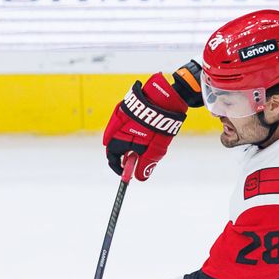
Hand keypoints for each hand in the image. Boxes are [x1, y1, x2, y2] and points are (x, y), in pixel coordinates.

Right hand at [103, 61, 202, 180]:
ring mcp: (121, 116)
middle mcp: (116, 127)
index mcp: (120, 138)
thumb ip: (145, 164)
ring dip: (127, 144)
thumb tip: (139, 178)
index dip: (117, 167)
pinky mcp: (127, 108)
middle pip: (115, 146)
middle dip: (123, 156)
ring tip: (139, 148)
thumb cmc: (160, 126)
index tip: (125, 173)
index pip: (112, 156)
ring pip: (119, 135)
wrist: (166, 100)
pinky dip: (128, 132)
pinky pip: (123, 124)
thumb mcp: (155, 150)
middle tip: (133, 161)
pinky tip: (137, 134)